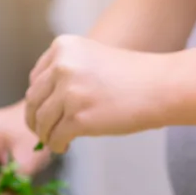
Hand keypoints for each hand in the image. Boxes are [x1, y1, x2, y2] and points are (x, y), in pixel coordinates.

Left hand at [25, 35, 168, 153]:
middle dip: (36, 119)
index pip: (36, 78)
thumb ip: (69, 72)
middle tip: (42, 132)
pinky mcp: (78, 117)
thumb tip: (46, 103)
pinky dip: (57, 145)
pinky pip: (55, 136)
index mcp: (63, 47)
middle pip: (34, 99)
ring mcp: (69, 92)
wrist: (162, 88)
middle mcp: (62, 66)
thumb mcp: (94, 60)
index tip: (44, 111)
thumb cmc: (135, 77)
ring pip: (41, 121)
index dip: (38, 99)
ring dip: (45, 134)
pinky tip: (65, 147)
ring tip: (55, 141)